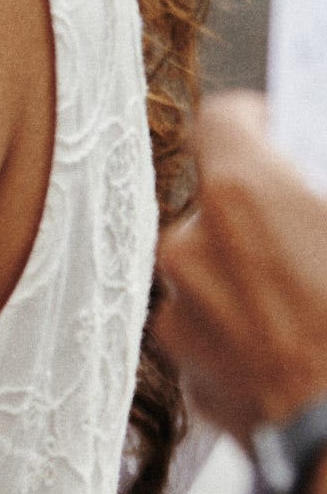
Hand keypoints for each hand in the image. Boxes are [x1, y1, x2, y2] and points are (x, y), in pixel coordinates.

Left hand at [162, 92, 326, 432]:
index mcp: (242, 196)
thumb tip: (314, 190)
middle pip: (222, 204)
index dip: (264, 123)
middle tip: (316, 237)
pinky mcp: (187, 373)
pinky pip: (217, 331)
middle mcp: (190, 246)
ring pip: (216, 270)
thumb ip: (323, 193)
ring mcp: (180, 313)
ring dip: (258, 277)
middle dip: (270, 215)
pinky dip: (251, 333)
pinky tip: (303, 352)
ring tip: (316, 305)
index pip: (226, 120)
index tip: (287, 133)